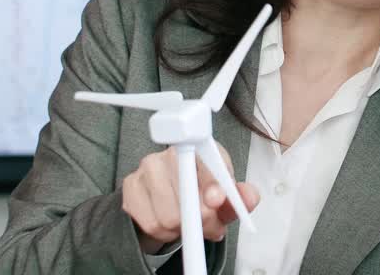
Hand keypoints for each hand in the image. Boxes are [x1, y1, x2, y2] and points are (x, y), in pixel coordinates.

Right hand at [122, 143, 260, 253]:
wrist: (171, 198)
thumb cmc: (203, 192)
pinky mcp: (130, 186)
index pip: (205, 162)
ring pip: (168, 215)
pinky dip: (165, 233)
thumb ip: (241, 197)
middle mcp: (172, 153)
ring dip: (183, 229)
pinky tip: (170, 224)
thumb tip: (248, 198)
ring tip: (189, 223)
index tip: (216, 200)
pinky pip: (151, 223)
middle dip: (202, 219)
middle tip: (209, 225)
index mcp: (201, 147)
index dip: (211, 184)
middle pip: (186, 194)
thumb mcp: (227, 196)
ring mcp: (147, 167)